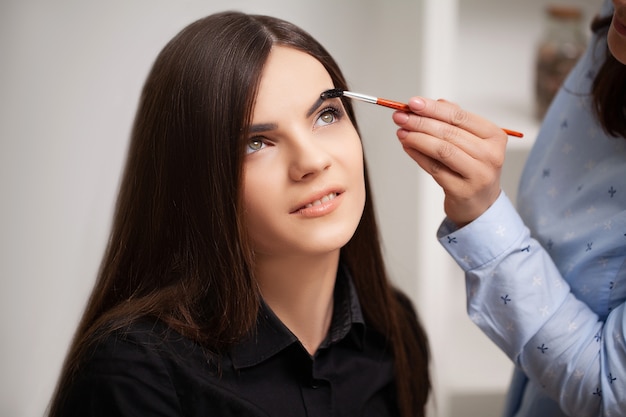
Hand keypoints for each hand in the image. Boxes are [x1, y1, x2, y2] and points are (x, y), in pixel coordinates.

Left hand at [392, 97, 506, 226]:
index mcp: (495, 136)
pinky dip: (417, 155)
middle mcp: (491, 155)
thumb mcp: (471, 141)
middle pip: (449, 133)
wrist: (480, 204)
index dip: (434, 108)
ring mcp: (478, 175)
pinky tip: (407, 146)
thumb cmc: (473, 167)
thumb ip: (454, 121)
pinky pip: (434, 169)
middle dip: (420, 122)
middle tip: (400, 117)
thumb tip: (433, 102)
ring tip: (401, 131)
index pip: (460, 117)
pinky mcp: (462, 191)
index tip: (412, 103)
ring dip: (417, 138)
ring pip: (442, 150)